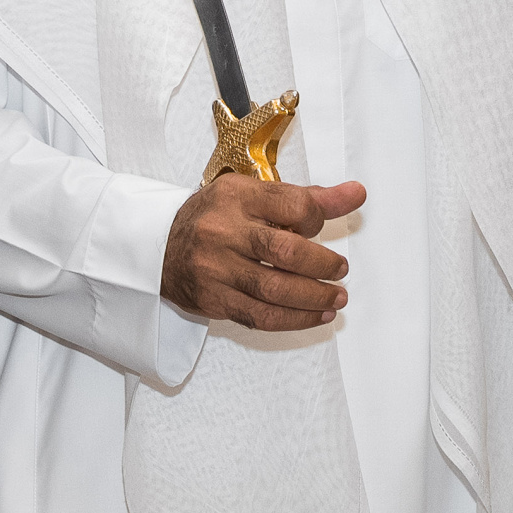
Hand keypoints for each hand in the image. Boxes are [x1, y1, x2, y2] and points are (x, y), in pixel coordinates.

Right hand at [159, 174, 365, 331]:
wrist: (156, 246)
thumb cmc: (213, 219)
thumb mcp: (251, 196)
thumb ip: (305, 198)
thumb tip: (355, 193)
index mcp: (235, 197)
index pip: (293, 205)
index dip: (317, 218)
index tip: (319, 227)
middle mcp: (221, 231)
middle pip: (285, 251)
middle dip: (323, 265)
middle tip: (339, 270)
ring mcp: (214, 268)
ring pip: (275, 289)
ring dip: (315, 297)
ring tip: (336, 297)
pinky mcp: (212, 299)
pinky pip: (260, 316)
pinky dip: (295, 319)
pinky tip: (315, 315)